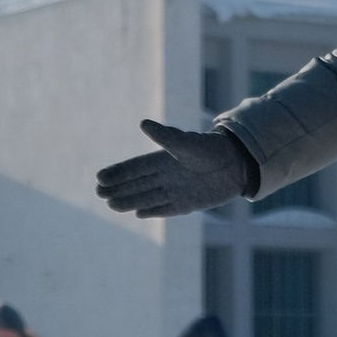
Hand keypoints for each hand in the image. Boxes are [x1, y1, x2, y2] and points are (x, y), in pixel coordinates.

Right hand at [95, 120, 256, 216]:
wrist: (237, 164)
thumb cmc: (211, 149)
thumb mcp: (187, 143)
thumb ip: (166, 137)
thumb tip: (143, 123)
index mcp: (164, 160)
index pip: (135, 168)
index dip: (118, 172)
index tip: (99, 177)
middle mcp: (167, 176)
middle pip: (137, 184)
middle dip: (118, 188)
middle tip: (99, 192)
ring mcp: (176, 190)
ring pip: (147, 197)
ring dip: (130, 201)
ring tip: (111, 204)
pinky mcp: (188, 203)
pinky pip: (166, 208)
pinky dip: (153, 211)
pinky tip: (138, 213)